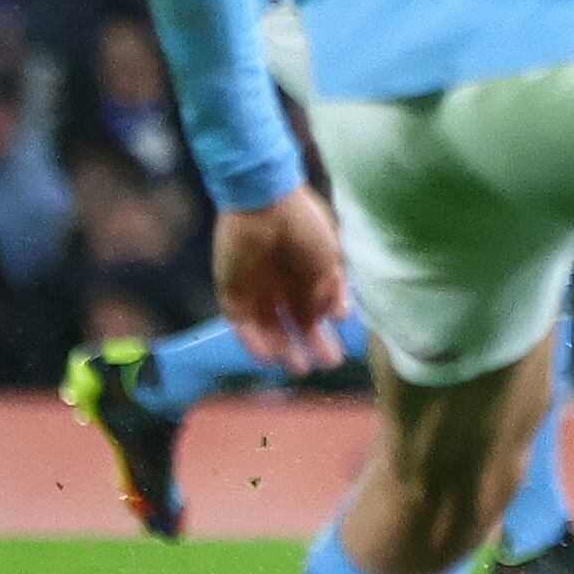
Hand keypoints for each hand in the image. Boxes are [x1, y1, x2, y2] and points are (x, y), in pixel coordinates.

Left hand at [213, 189, 350, 373]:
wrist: (265, 206)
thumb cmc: (304, 228)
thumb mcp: (327, 262)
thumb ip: (327, 293)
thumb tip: (335, 318)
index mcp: (304, 272)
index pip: (315, 309)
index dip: (327, 330)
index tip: (342, 351)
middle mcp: (280, 284)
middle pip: (293, 321)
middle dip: (309, 343)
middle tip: (325, 365)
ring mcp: (255, 289)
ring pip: (268, 327)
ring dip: (283, 348)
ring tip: (298, 367)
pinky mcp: (232, 292)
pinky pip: (243, 323)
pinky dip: (254, 341)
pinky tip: (270, 357)